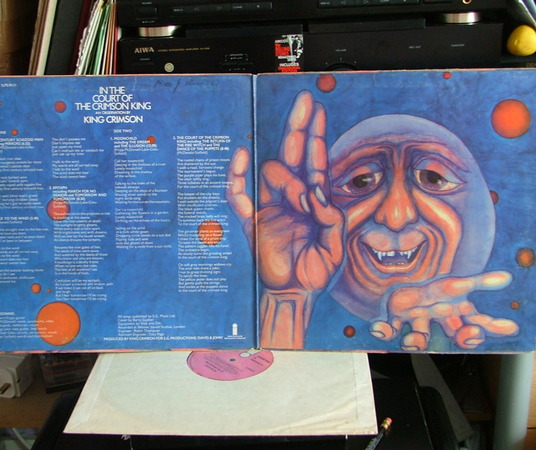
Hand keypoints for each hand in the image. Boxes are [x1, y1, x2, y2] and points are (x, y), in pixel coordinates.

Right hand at [226, 91, 344, 347]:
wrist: (294, 293)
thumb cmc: (316, 271)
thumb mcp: (334, 245)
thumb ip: (330, 218)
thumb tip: (315, 192)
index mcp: (314, 201)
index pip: (315, 162)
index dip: (316, 137)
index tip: (319, 112)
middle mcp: (291, 198)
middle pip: (292, 154)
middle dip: (299, 127)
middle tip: (305, 102)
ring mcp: (270, 205)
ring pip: (271, 172)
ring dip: (287, 180)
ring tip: (299, 201)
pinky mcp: (252, 219)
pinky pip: (238, 193)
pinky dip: (237, 176)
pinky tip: (241, 158)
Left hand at [370, 271, 518, 349]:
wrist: (404, 278)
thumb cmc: (432, 288)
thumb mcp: (457, 283)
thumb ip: (480, 281)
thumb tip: (505, 278)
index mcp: (452, 315)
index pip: (467, 330)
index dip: (471, 335)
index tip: (473, 331)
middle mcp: (435, 321)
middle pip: (444, 337)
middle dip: (448, 339)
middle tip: (451, 336)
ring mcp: (414, 321)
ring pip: (418, 339)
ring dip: (416, 341)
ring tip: (412, 338)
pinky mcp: (393, 318)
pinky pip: (388, 330)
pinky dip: (383, 330)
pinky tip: (379, 329)